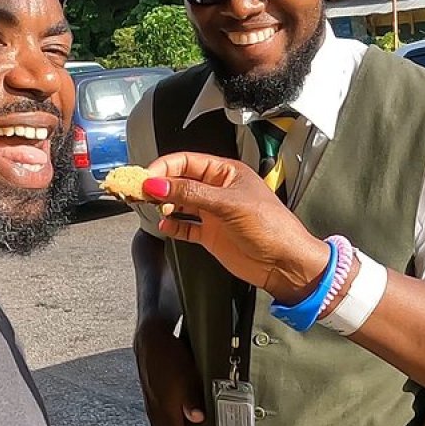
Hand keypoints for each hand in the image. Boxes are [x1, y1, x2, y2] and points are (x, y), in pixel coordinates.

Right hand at [134, 321, 204, 425]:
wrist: (150, 337)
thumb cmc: (169, 357)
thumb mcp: (185, 376)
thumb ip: (191, 400)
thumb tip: (199, 420)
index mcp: (164, 413)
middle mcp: (157, 413)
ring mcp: (155, 405)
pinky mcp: (156, 396)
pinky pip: (167, 417)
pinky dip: (177, 423)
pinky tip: (189, 421)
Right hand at [142, 152, 330, 302]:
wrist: (285, 263)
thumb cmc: (269, 226)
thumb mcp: (228, 204)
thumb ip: (190, 193)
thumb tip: (156, 183)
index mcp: (225, 173)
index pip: (187, 162)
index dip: (164, 167)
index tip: (145, 177)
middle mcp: (217, 190)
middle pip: (180, 181)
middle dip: (159, 185)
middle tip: (139, 192)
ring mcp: (213, 213)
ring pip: (179, 203)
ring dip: (164, 204)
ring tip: (151, 208)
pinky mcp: (210, 235)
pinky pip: (184, 227)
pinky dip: (172, 226)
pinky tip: (164, 226)